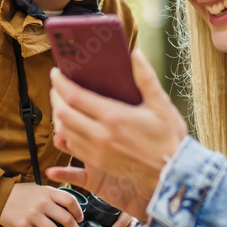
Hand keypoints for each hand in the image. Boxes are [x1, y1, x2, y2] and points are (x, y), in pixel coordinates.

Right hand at [0, 183, 83, 226]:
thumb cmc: (18, 193)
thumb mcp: (38, 189)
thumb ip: (51, 196)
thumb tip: (67, 207)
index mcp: (47, 192)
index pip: (70, 201)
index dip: (78, 212)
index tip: (80, 219)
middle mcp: (42, 203)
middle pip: (66, 219)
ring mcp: (32, 215)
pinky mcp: (22, 226)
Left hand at [48, 49, 187, 217]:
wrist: (171, 173)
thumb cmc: (168, 138)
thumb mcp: (161, 105)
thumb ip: (146, 78)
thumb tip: (136, 53)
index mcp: (114, 117)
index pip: (75, 96)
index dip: (60, 83)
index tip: (56, 73)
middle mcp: (100, 135)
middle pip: (63, 113)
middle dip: (55, 96)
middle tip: (57, 86)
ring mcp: (96, 151)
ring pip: (63, 131)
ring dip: (57, 115)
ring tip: (62, 103)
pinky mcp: (97, 163)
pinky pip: (70, 146)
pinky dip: (64, 133)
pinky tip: (70, 125)